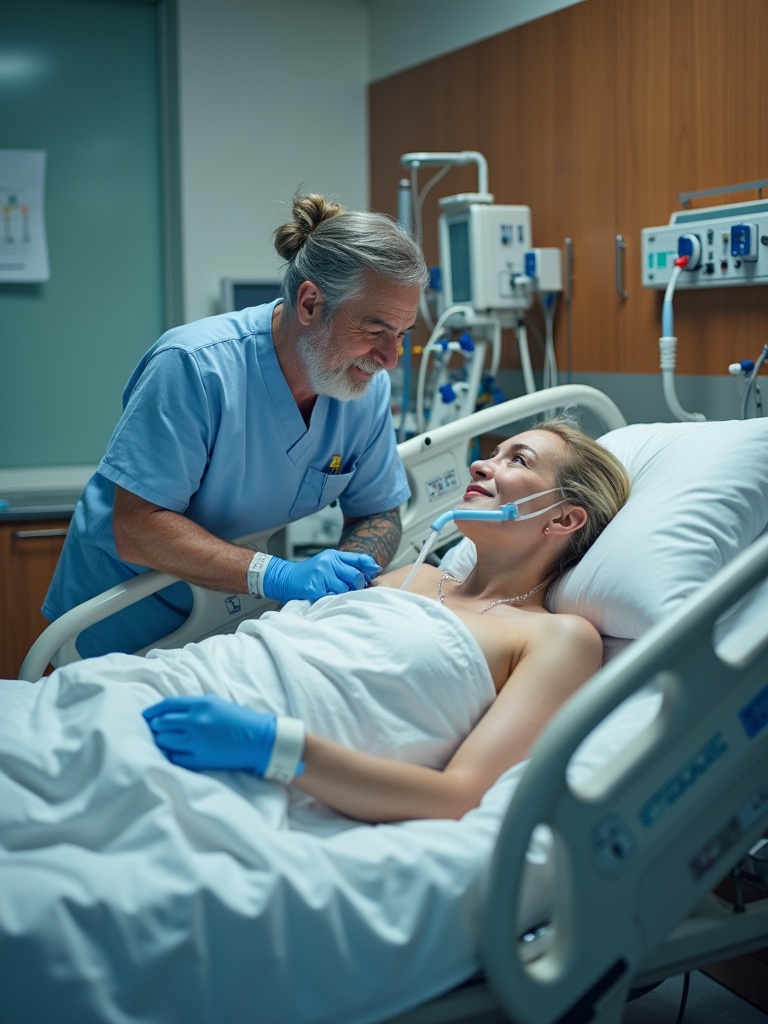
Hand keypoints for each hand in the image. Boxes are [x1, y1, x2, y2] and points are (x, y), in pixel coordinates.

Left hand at [142, 695, 277, 773]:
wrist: (259, 740)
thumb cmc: (238, 719)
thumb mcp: (215, 704)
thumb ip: (191, 706)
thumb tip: (166, 714)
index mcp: (200, 704)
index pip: (165, 706)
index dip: (152, 711)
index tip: (145, 716)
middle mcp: (196, 721)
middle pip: (161, 724)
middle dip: (155, 727)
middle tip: (156, 730)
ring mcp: (197, 742)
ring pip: (164, 742)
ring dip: (162, 741)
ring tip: (167, 742)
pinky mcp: (200, 759)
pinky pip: (174, 758)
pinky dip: (172, 755)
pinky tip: (176, 752)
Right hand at [262, 549, 380, 602]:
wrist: (285, 578)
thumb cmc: (310, 574)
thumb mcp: (328, 563)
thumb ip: (348, 565)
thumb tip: (374, 569)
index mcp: (333, 556)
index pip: (358, 560)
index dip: (369, 568)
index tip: (374, 574)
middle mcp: (327, 563)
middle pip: (355, 576)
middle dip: (356, 585)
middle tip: (349, 589)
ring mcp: (320, 575)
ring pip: (345, 589)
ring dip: (342, 594)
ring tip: (332, 592)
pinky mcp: (314, 588)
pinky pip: (332, 597)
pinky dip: (331, 599)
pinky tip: (324, 597)